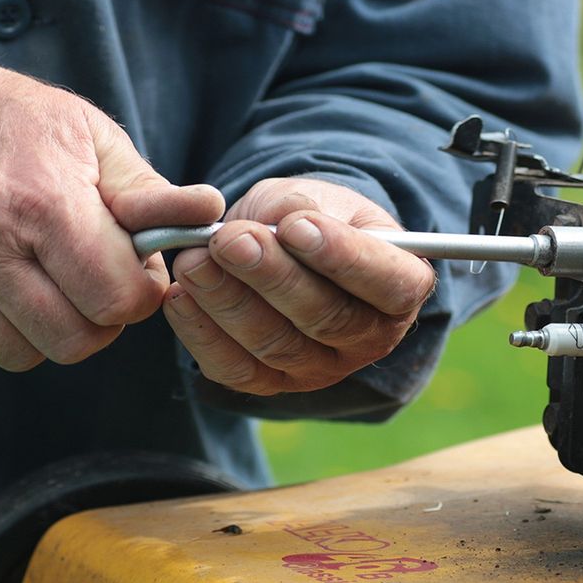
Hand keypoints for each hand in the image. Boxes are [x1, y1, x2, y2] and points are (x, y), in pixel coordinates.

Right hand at [0, 62, 223, 369]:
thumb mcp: (92, 137)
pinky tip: (4, 284)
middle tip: (97, 282)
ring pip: (24, 355)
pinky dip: (1, 328)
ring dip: (51, 330)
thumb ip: (149, 190)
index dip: (140, 292)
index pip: (116, 299)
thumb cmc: (17, 123)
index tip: (134, 269)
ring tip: (51, 283)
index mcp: (44, 204)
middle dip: (101, 319)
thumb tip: (210, 213)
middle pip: (75, 340)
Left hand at [164, 178, 435, 394]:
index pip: (390, 283)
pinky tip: (181, 295)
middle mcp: (370, 338)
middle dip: (272, 276)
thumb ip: (304, 206)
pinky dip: (202, 333)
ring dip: (229, 301)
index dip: (345, 258)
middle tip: (230, 240)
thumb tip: (285, 221)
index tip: (297, 227)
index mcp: (401, 286)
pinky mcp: (271, 384)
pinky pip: (236, 370)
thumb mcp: (317, 197)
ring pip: (277, 345)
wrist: (281, 246)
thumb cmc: (311, 217)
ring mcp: (321, 368)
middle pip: (326, 318)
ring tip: (194, 259)